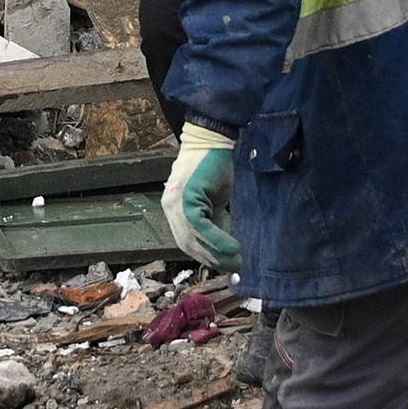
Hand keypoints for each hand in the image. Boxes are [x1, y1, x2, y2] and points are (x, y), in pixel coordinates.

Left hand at [159, 123, 243, 269]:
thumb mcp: (215, 201)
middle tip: (235, 268)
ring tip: (237, 261)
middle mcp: (170, 207)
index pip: (187, 241)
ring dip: (216, 253)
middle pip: (188, 244)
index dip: (206, 256)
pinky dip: (216, 239)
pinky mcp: (185, 197)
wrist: (212, 140)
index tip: (225, 265)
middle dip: (212, 259)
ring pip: (192, 238)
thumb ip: (216, 222)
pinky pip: (199, 226)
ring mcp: (175, 202)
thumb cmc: (214, 167)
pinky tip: (233, 247)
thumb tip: (226, 247)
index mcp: (175, 210)